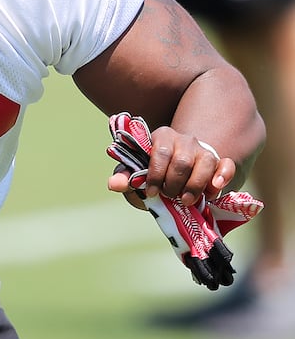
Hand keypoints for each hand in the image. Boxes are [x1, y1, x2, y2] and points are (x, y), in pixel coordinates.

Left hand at [106, 113, 262, 289]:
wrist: (177, 173)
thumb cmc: (154, 174)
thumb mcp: (137, 175)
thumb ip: (125, 178)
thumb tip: (113, 184)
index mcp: (161, 138)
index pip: (159, 152)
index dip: (155, 175)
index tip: (152, 193)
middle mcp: (184, 140)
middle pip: (182, 161)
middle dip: (174, 184)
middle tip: (169, 197)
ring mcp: (202, 150)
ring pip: (205, 163)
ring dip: (195, 186)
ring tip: (185, 201)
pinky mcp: (218, 162)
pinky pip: (226, 165)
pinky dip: (222, 176)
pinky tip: (214, 189)